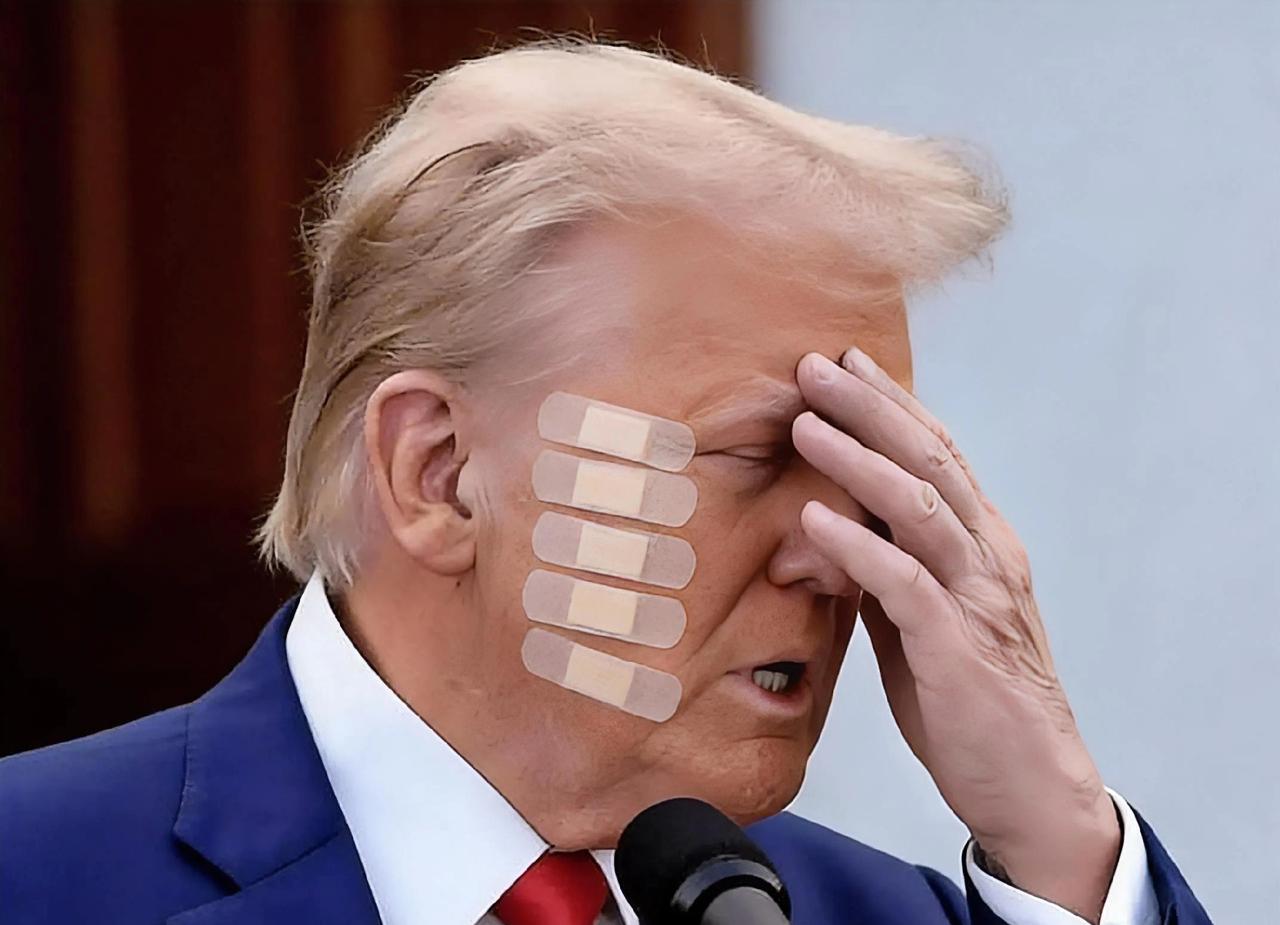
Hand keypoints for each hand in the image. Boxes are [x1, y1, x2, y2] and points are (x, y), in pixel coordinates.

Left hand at [792, 348, 1120, 922]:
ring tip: (807, 423)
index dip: (892, 405)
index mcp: (982, 546)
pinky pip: (903, 581)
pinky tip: (814, 517)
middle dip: (871, 408)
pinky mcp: (957, 645)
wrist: (1030, 785)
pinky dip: (857, 543)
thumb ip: (886, 573)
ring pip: (919, 506)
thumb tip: (832, 533)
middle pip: (929, 461)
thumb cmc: (970, 701)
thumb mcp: (919, 623)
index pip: (937, 455)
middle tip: (816, 366)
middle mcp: (988, 557)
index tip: (846, 364)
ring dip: (859, 459)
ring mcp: (977, 596)